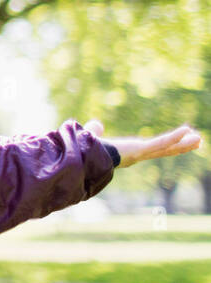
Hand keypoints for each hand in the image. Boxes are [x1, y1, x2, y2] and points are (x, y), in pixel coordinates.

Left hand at [84, 119, 201, 168]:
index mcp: (128, 153)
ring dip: (184, 143)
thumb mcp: (93, 137)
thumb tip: (95, 124)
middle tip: (196, 142)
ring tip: (199, 139)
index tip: (173, 142)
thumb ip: (95, 131)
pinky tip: (187, 131)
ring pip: (167, 148)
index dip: (164, 145)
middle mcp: (137, 155)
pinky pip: (161, 142)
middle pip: (164, 150)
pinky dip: (174, 137)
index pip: (151, 149)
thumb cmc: (86, 150)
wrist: (82, 157)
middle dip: (181, 146)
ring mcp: (141, 154)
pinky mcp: (141, 150)